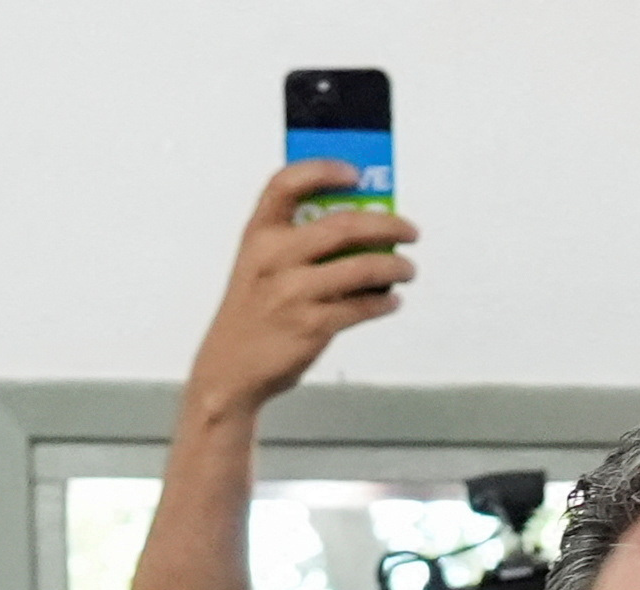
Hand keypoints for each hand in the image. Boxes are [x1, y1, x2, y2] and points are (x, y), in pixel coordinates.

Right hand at [190, 158, 418, 422]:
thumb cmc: (252, 315)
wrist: (229, 370)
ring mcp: (293, 292)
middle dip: (387, 224)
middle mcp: (274, 257)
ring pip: (362, 268)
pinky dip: (384, 302)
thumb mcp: (259, 266)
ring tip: (407, 269)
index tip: (356, 173)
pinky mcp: (312, 325)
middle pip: (343, 225)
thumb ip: (296, 244)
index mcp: (259, 235)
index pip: (287, 183)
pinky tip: (391, 300)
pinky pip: (362, 307)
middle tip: (410, 229)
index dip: (323, 170)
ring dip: (395, 266)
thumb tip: (361, 230)